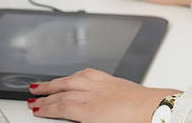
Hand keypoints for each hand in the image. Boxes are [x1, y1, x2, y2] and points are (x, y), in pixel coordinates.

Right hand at [28, 68, 177, 122]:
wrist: (159, 111)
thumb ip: (84, 122)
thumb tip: (71, 117)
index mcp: (92, 110)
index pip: (62, 106)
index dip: (46, 107)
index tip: (35, 108)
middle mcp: (95, 94)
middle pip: (63, 90)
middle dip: (45, 92)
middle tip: (31, 94)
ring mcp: (104, 85)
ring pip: (74, 79)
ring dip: (56, 81)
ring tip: (45, 83)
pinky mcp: (114, 80)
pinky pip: (90, 73)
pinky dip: (77, 74)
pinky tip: (74, 75)